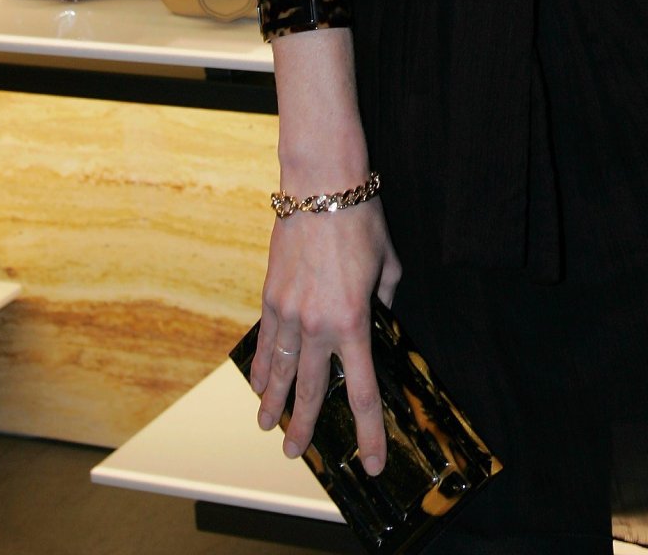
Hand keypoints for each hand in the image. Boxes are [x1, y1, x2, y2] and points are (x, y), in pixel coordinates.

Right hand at [249, 197, 400, 470]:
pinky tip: (258, 380)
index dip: (368, 433)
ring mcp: (290, 312)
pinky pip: (266, 340)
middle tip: (296, 454)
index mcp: (354, 322)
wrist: (322, 185)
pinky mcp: (272, 295)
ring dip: (274, 401)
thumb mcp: (388, 264)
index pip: (362, 391)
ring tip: (267, 425)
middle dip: (305, 426)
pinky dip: (262, 364)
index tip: (372, 462)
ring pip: (281, 370)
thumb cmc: (362, 219)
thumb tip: (378, 319)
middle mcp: (318, 325)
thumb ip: (384, 300)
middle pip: (312, 391)